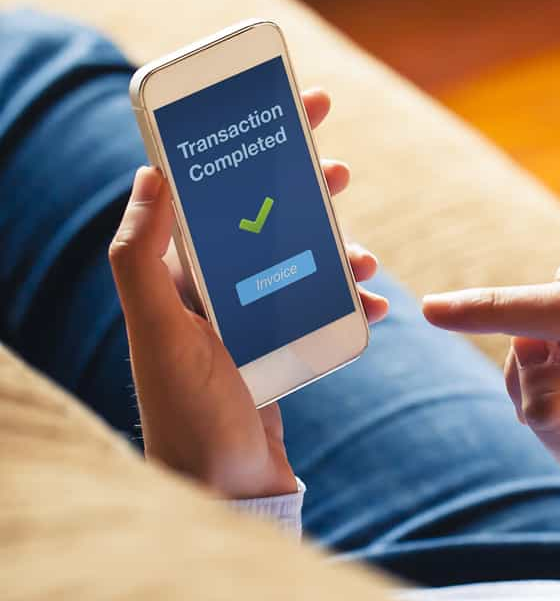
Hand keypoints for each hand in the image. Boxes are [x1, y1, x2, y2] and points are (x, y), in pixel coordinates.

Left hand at [109, 90, 387, 499]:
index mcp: (176, 276)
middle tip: (337, 164)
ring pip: (300, 262)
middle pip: (262, 218)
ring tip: (365, 253)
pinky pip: (321, 310)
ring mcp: (249, 321)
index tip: (284, 111)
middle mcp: (211, 292)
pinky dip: (351, 302)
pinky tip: (377, 305)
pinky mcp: (279, 351)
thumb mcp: (159, 332)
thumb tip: (149, 173)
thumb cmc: (188, 414)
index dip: (246, 146)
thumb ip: (141, 256)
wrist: (224, 489)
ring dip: (336, 248)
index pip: (210, 191)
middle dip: (302, 188)